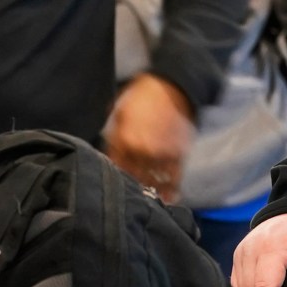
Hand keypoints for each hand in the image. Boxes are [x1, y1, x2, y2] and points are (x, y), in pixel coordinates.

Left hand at [105, 74, 194, 199]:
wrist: (171, 86)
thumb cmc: (141, 97)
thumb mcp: (118, 112)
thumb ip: (113, 137)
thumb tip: (106, 155)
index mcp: (124, 140)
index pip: (116, 168)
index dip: (114, 178)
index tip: (113, 187)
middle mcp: (143, 150)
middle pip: (134, 178)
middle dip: (132, 187)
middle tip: (130, 197)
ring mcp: (163, 154)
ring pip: (154, 181)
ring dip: (151, 192)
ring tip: (149, 201)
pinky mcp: (180, 154)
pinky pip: (175, 177)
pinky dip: (172, 190)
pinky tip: (169, 199)